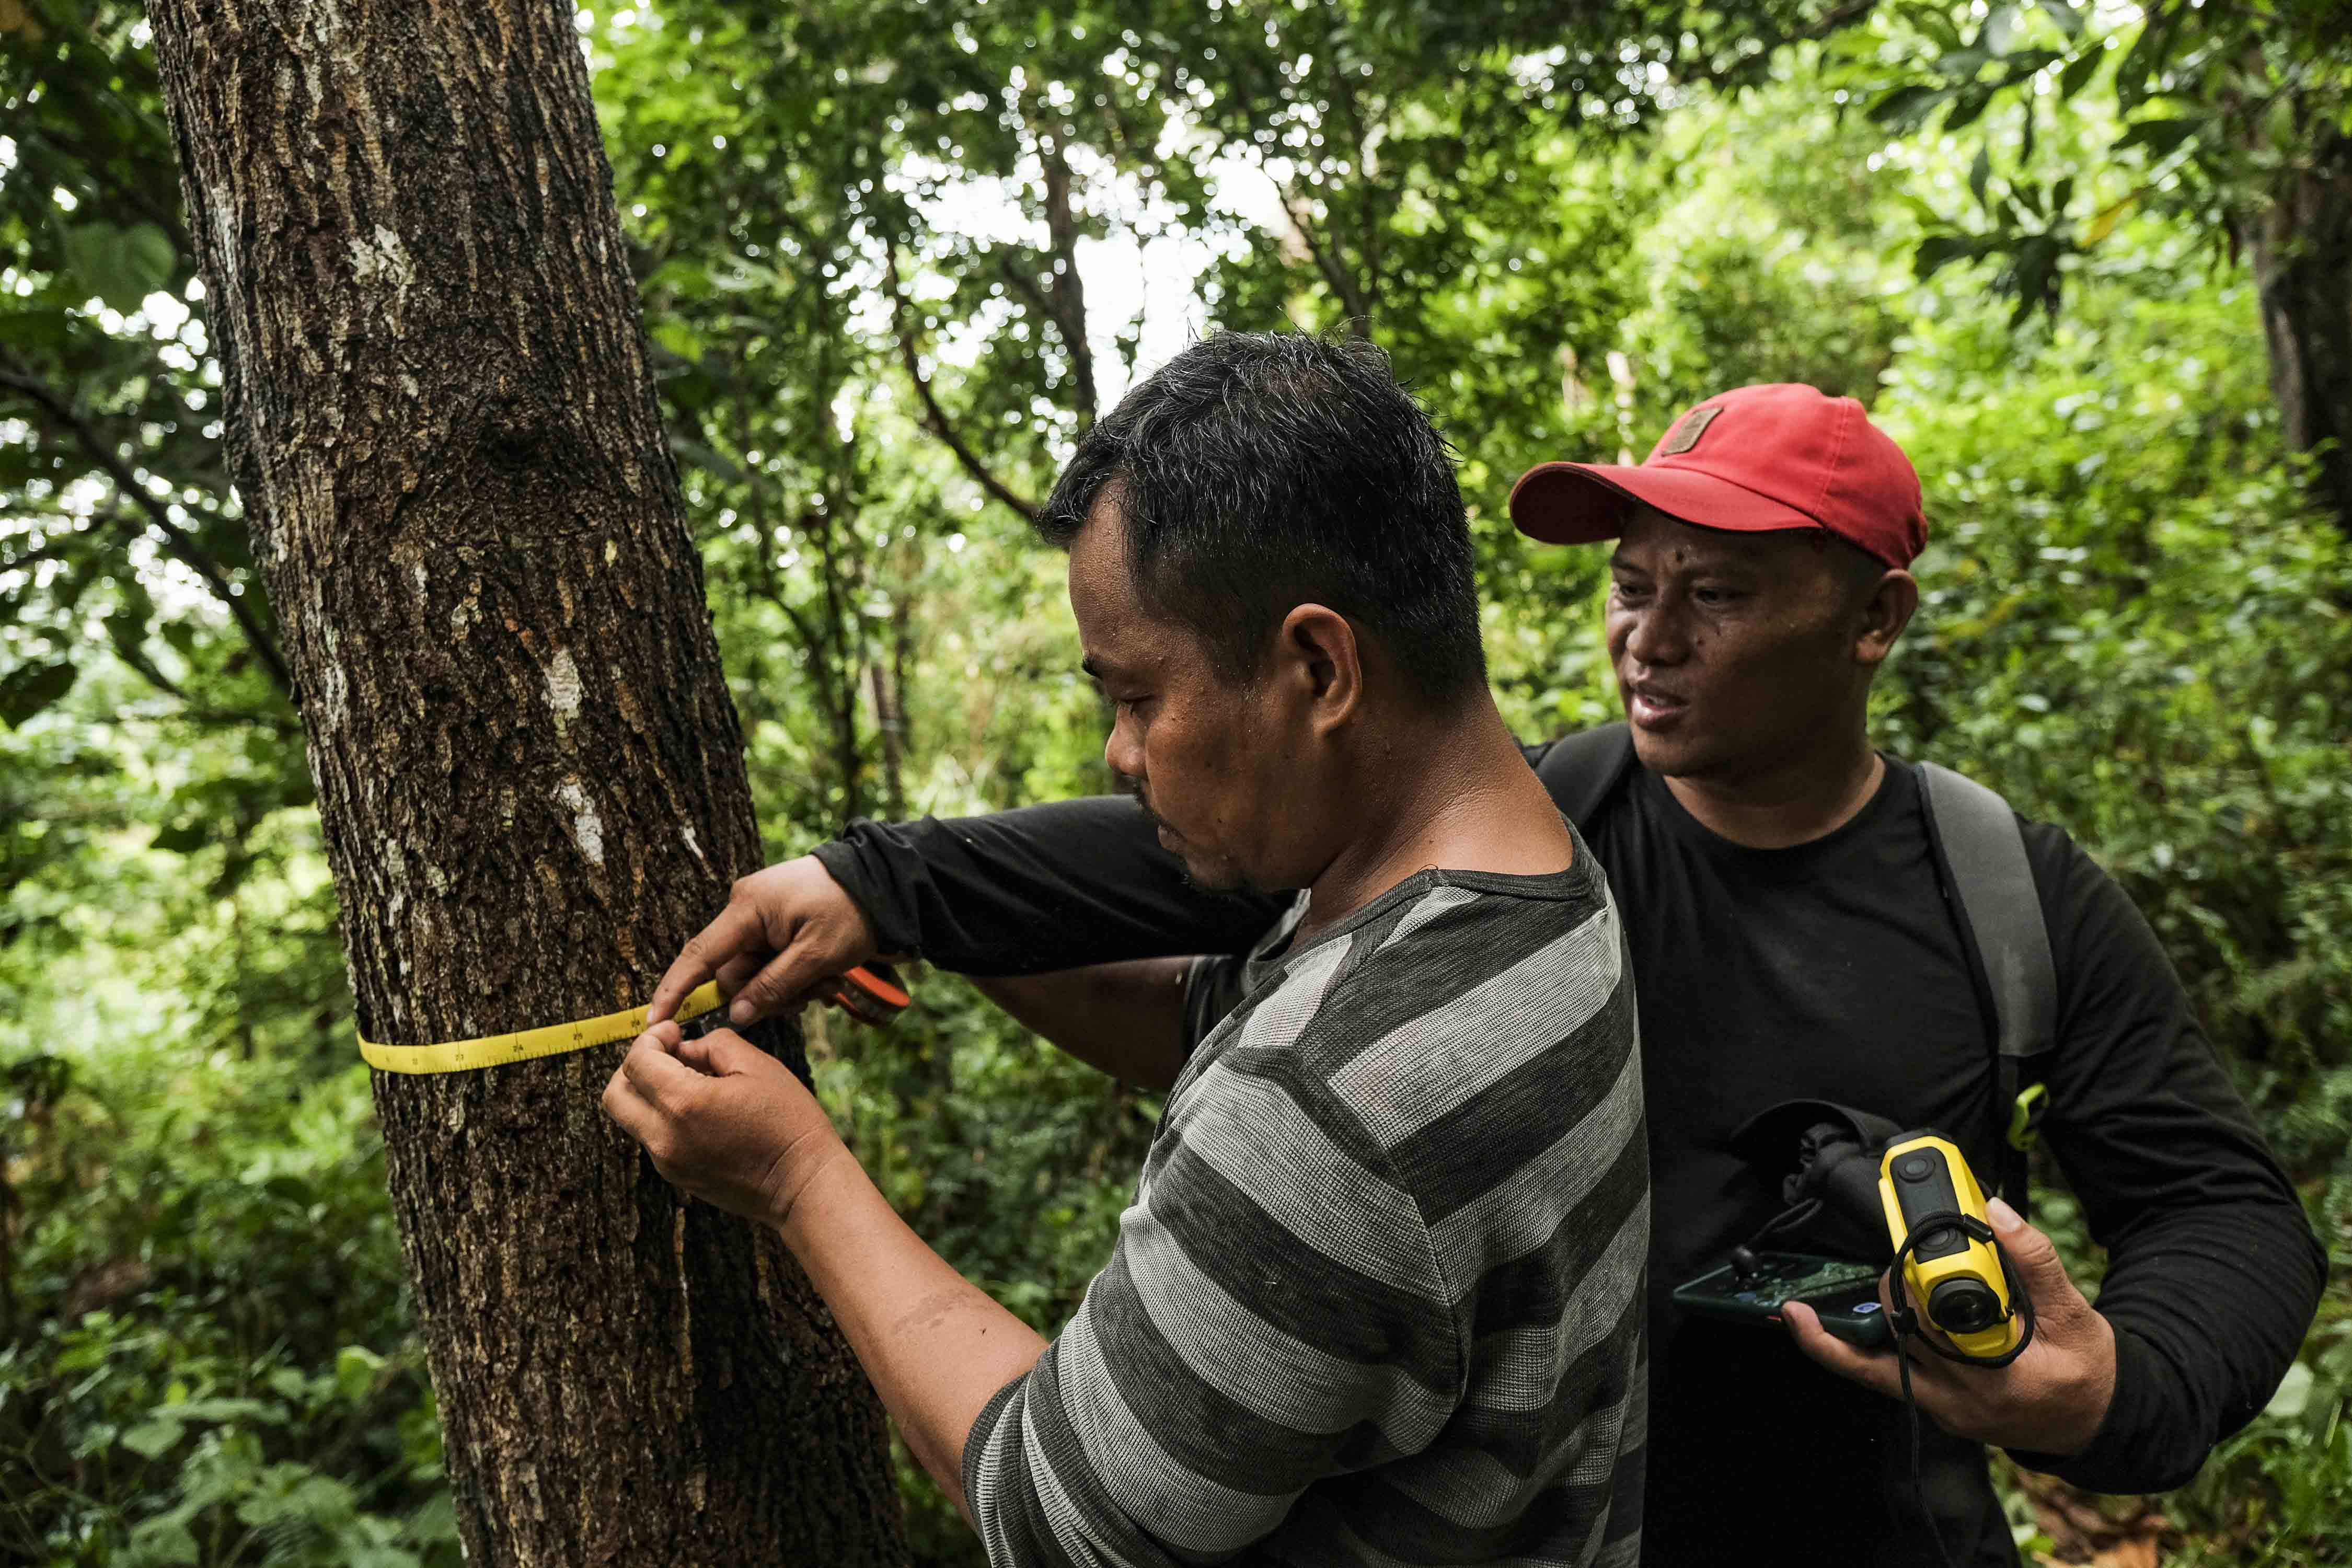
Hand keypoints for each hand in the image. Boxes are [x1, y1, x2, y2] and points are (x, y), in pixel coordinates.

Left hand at [601, 1021, 852, 1226]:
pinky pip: (652, 1137)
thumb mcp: (757, 1065)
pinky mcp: (676, 1177)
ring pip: (631, 1117)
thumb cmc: (789, 1122)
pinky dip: (663, 1116)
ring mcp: (667, 1162)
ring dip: (649, 1093)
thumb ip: (712, 1045)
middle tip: (668, 1055)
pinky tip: (701, 1111)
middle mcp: (665, 1137)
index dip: (651, 1038)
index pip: (637, 1062)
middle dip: (635, 1067)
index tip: (675, 1032)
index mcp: (684, 1103)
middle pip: (615, 1094)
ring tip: (691, 1083)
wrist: (802, 1184)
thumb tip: (685, 1048)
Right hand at [647, 856, 883, 1026]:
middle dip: (770, 993)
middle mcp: (746, 911)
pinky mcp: (777, 926)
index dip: (675, 990)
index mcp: (748, 909)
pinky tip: (826, 972)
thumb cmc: (853, 912)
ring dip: (791, 988)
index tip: (654, 1021)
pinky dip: (796, 977)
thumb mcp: (817, 956)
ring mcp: (762, 918)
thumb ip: (773, 987)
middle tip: (815, 992)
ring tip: (830, 978)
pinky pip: (772, 965)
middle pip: (736, 974)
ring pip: (757, 975)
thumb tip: (735, 1015)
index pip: (699, 955)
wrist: (884, 883)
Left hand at [1784, 1196, 2116, 1456]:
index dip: (1923, 1278)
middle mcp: (1962, 1401)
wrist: (2096, 1423)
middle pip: (1904, 1332)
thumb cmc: (2088, 1371)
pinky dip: (1838, 1348)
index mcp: (2002, 1379)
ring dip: (1860, 1314)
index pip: (1942, 1323)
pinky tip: (1801, 1319)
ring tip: (1828, 1287)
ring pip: (1877, 1360)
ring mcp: (1942, 1407)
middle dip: (1898, 1284)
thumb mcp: (2077, 1316)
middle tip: (1904, 1243)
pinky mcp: (1931, 1405)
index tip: (1918, 1238)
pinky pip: (1875, 1376)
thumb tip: (1995, 1212)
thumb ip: (2036, 1262)